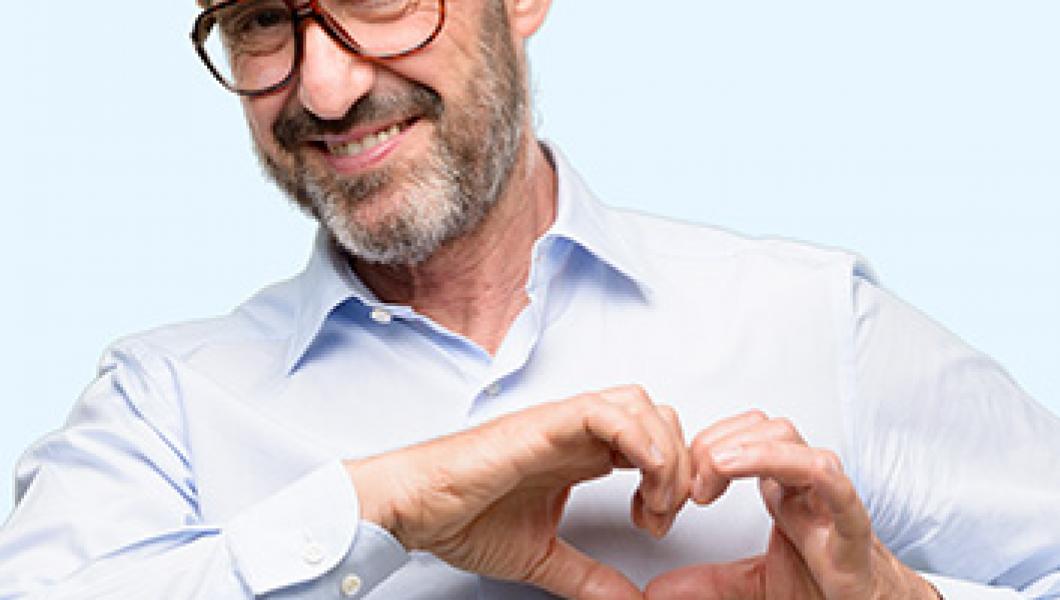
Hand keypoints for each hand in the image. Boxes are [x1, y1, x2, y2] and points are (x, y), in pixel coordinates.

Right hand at [346, 385, 691, 599]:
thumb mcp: (542, 555)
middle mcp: (577, 432)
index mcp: (580, 453)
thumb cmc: (462, 517)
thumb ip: (588, 576)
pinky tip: (642, 475)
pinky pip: (608, 412)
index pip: (650, 440)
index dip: (671, 475)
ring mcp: (563, 423)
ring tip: (652, 502)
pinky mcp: (546, 423)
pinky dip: (638, 438)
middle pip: (656, 417)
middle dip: (677, 464)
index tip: (659, 521)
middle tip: (663, 514)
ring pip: (640, 406)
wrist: (416, 507)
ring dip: (663, 452)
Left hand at [646, 411, 938, 599]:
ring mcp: (833, 505)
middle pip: (770, 430)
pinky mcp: (853, 532)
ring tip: (716, 470)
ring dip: (753, 451)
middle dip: (725, 441)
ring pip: (799, 447)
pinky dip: (805, 472)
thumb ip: (709, 581)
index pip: (746, 436)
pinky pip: (837, 488)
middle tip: (696, 482)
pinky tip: (769, 477)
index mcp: (785, 490)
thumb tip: (659, 590)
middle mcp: (809, 488)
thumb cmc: (826, 588)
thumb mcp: (753, 584)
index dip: (710, 443)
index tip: (683, 479)